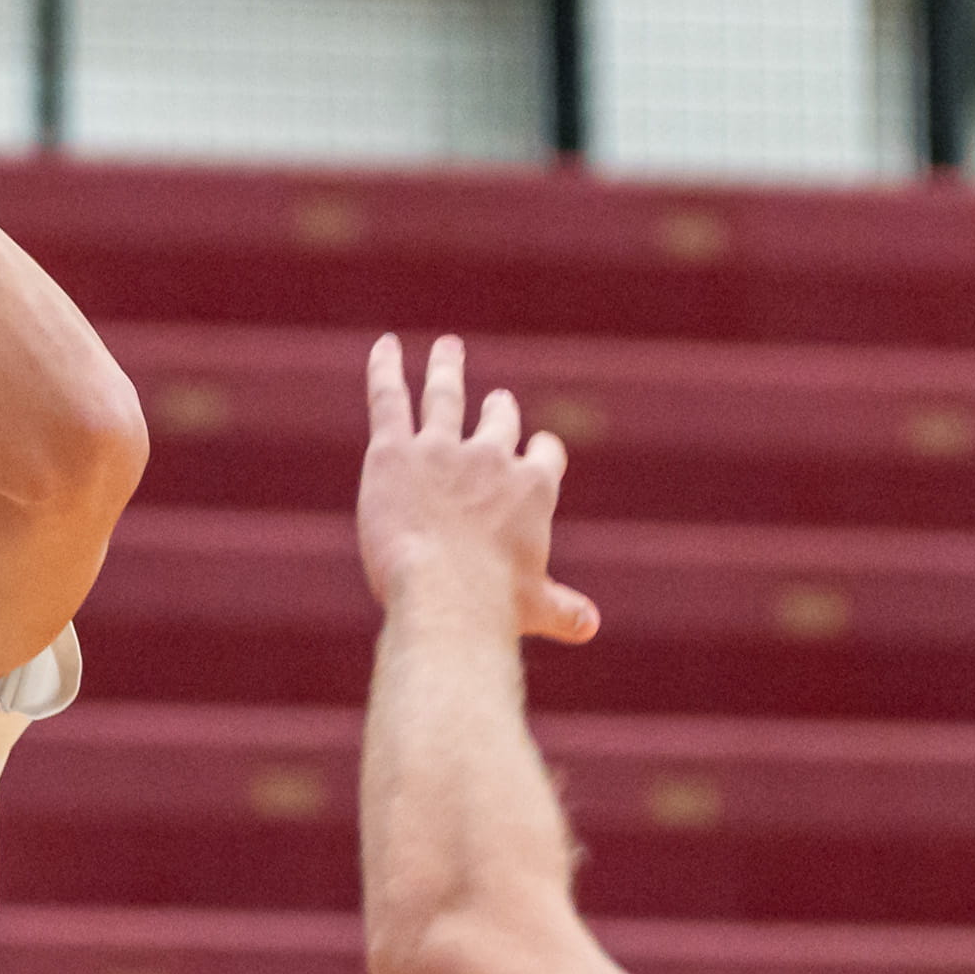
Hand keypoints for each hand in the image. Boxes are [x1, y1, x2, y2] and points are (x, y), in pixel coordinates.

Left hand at [356, 334, 600, 642]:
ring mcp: (441, 449)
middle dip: (499, 409)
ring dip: (448, 368)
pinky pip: (390, 398)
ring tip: (448, 348)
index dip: (541, 452)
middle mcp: (492, 458)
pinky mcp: (394, 452)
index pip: (544, 457)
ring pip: (446, 395)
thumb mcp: (536, 608)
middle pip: (498, 420)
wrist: (444, 594)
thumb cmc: (494, 606)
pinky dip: (386, 369)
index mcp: (532, 489)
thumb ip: (564, 610)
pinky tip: (384, 347)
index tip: (539, 449)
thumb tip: (590, 626)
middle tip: (497, 399)